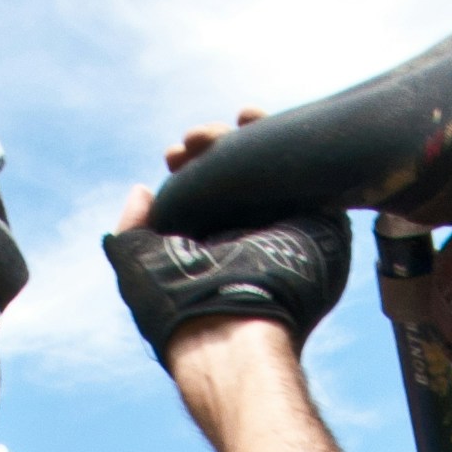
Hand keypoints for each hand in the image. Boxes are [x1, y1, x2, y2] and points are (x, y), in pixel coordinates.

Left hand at [106, 119, 348, 366]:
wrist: (230, 334)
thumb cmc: (174, 307)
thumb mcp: (134, 264)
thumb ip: (131, 228)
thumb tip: (141, 190)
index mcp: (213, 244)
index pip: (208, 188)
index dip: (192, 161)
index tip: (174, 154)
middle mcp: (250, 234)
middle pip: (241, 169)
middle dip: (215, 144)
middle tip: (195, 141)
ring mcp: (286, 227)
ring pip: (273, 164)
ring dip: (248, 134)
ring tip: (227, 123)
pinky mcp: (319, 224)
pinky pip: (310, 170)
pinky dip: (286, 137)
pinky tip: (252, 117)